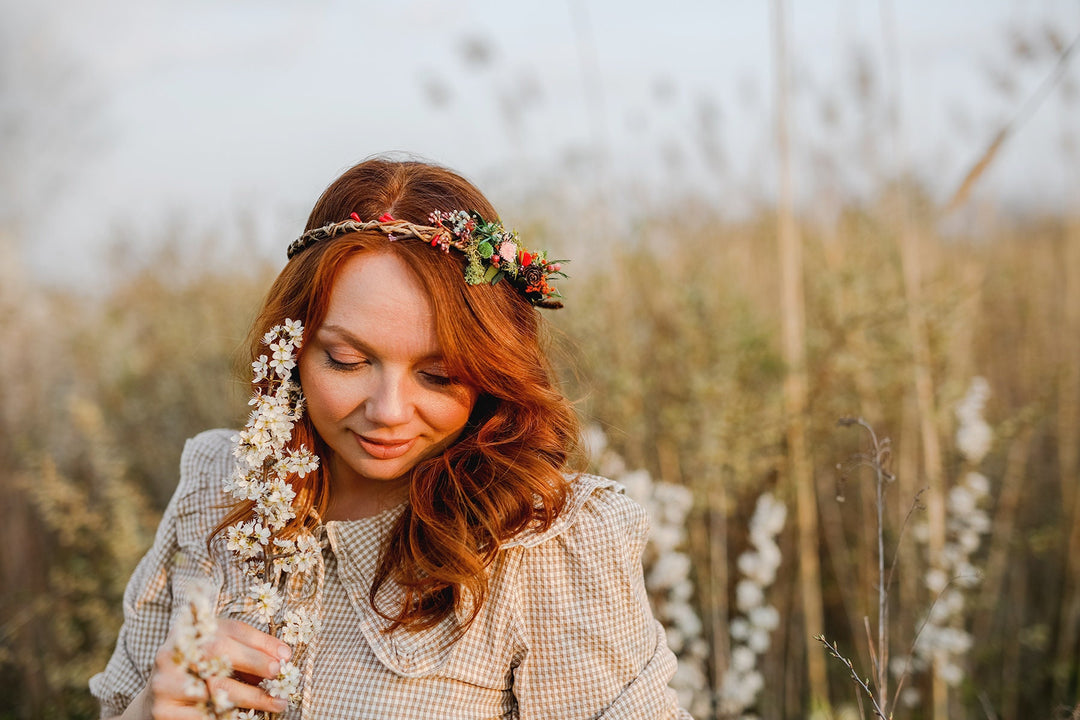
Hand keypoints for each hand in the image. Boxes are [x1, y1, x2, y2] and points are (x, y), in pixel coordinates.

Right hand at [149, 618, 292, 718]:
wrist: (155, 703)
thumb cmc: (196, 672)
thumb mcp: (215, 652)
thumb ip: (244, 649)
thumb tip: (282, 656)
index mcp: (189, 630)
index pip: (231, 629)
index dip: (261, 641)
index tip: (285, 654)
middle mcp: (173, 652)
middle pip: (219, 651)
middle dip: (255, 662)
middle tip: (280, 673)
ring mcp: (166, 682)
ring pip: (216, 688)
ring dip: (252, 696)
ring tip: (276, 702)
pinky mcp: (164, 710)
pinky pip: (205, 715)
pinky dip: (231, 716)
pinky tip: (247, 716)